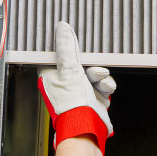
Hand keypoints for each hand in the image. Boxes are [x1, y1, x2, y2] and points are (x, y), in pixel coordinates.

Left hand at [38, 22, 115, 155]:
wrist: (87, 127)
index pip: (57, 55)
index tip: (73, 40)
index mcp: (51, 76)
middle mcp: (64, 83)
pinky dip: (105, 85)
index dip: (66, 47)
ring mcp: (79, 91)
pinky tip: (104, 89)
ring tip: (99, 79)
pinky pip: (102, 83)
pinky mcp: (93, 96)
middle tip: (91, 65)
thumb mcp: (69, 70)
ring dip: (99, 74)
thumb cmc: (71, 105)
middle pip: (79, 62)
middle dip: (89, 63)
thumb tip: (63, 28)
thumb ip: (67, 48)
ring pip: (93, 72)